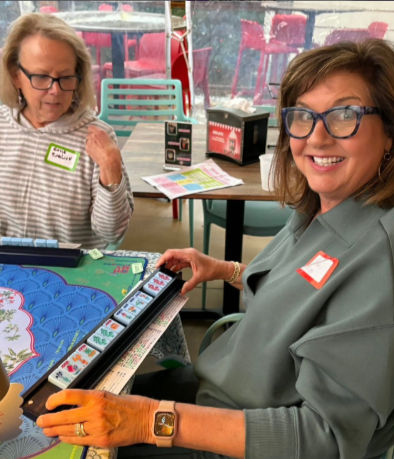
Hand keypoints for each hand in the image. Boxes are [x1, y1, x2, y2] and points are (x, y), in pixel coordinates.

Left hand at [36, 389, 156, 447]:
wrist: (148, 419)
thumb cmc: (132, 405)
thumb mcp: (110, 395)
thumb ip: (92, 400)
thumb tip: (74, 404)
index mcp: (98, 396)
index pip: (69, 396)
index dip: (55, 400)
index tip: (49, 403)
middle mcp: (95, 412)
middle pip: (64, 416)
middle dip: (48, 420)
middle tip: (41, 421)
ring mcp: (97, 428)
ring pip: (69, 431)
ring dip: (55, 431)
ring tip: (48, 431)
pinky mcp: (101, 441)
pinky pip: (79, 440)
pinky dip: (68, 438)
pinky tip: (63, 436)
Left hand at [86, 126, 121, 185]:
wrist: (109, 161)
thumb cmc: (113, 152)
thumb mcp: (112, 142)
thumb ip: (105, 139)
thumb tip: (104, 140)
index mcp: (100, 132)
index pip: (91, 127)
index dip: (92, 130)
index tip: (94, 132)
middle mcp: (93, 136)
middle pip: (89, 134)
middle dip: (92, 137)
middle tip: (97, 142)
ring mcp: (89, 142)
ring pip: (88, 141)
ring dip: (91, 143)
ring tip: (97, 149)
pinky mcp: (87, 149)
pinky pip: (87, 147)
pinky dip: (90, 149)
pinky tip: (96, 152)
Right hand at [156, 248, 232, 294]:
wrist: (220, 268)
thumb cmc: (213, 269)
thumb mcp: (199, 278)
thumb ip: (189, 284)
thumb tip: (182, 290)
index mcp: (189, 254)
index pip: (171, 253)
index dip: (163, 259)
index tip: (158, 265)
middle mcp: (188, 253)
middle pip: (171, 255)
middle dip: (164, 262)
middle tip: (159, 270)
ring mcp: (189, 256)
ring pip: (175, 259)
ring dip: (169, 265)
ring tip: (165, 272)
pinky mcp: (190, 260)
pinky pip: (179, 262)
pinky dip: (175, 267)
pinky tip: (172, 272)